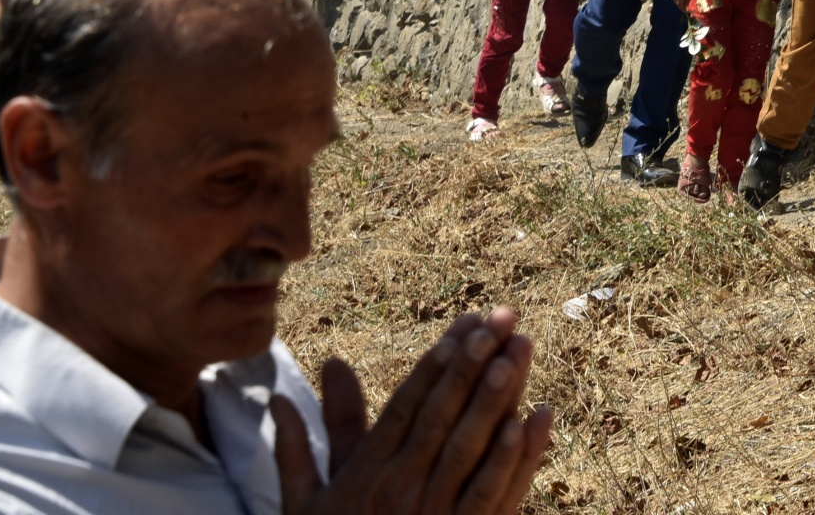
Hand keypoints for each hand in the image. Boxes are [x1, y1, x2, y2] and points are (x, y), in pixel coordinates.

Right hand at [273, 307, 551, 514]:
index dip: (436, 361)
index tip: (463, 324)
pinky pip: (495, 492)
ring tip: (520, 350)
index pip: (405, 404)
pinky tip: (536, 419)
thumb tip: (278, 395)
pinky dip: (517, 456)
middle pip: (443, 413)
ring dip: (500, 394)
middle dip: (473, 361)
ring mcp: (436, 513)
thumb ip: (298, 447)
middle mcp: (402, 485)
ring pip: (472, 443)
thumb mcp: (304, 505)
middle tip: (500, 318)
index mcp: (367, 472)